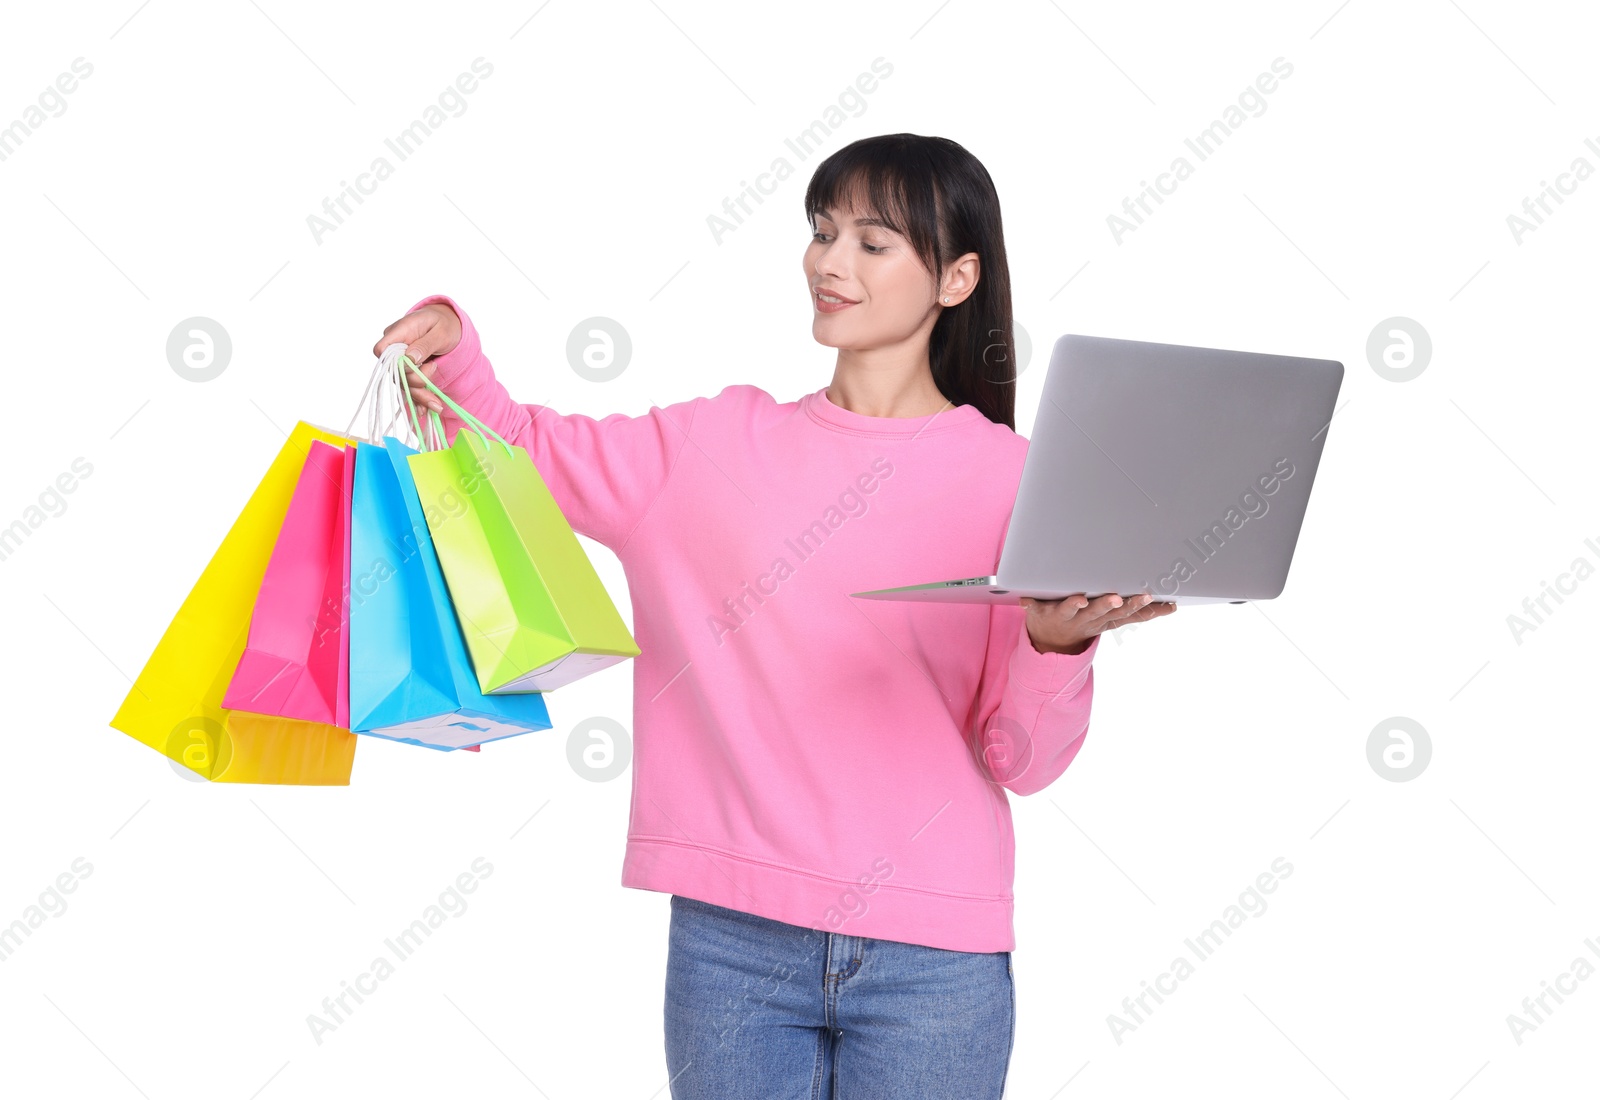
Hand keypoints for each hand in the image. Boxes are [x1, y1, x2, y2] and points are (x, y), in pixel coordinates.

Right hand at [370, 301, 461, 411]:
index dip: (393, 364)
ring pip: (403, 383)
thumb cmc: (445, 324)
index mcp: (400, 331)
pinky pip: (410, 386)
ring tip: (437, 405)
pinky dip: (418, 399)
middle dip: (414, 381)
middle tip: (434, 372)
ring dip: (419, 395)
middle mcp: (396, 347)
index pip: (382, 350)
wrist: (450, 325)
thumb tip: (410, 357)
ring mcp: (401, 360)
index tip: (414, 366)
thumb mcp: (441, 331)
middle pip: (394, 371)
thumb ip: (425, 344)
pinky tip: (425, 410)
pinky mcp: (409, 370)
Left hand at [1020, 593, 1175, 654]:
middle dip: (1112, 605)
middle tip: (1124, 597)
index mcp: (1104, 619)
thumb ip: (1141, 613)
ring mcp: (1064, 617)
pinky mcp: (1041, 612)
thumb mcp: (1113, 619)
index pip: (1126, 614)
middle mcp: (1086, 619)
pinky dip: (1031, 604)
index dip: (1141, 607)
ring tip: (1083, 599)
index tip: (1154, 597)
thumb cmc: (1086, 622)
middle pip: (1102, 612)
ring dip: (1077, 605)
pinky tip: (1027, 600)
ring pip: (1074, 610)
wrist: (1048, 642)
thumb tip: (1173, 606)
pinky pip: (1036, 608)